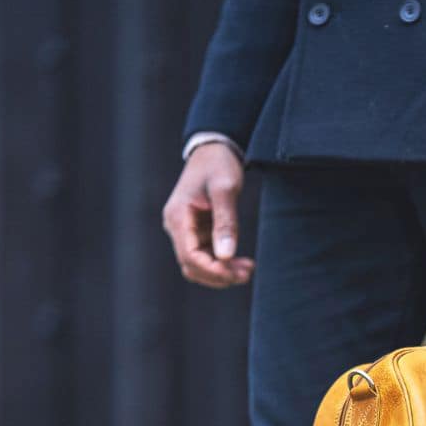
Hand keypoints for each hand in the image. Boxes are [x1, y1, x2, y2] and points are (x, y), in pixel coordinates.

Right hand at [162, 143, 253, 288]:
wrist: (214, 150)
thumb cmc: (218, 165)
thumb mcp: (225, 189)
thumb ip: (226, 222)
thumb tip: (225, 256)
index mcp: (178, 217)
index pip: (190, 257)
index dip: (212, 270)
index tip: (236, 273)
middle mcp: (177, 227)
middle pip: (192, 266)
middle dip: (219, 275)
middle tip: (247, 274)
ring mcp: (185, 231)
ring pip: (199, 266)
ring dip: (222, 273)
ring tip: (248, 270)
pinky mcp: (197, 233)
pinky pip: (206, 258)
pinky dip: (223, 265)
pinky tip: (242, 263)